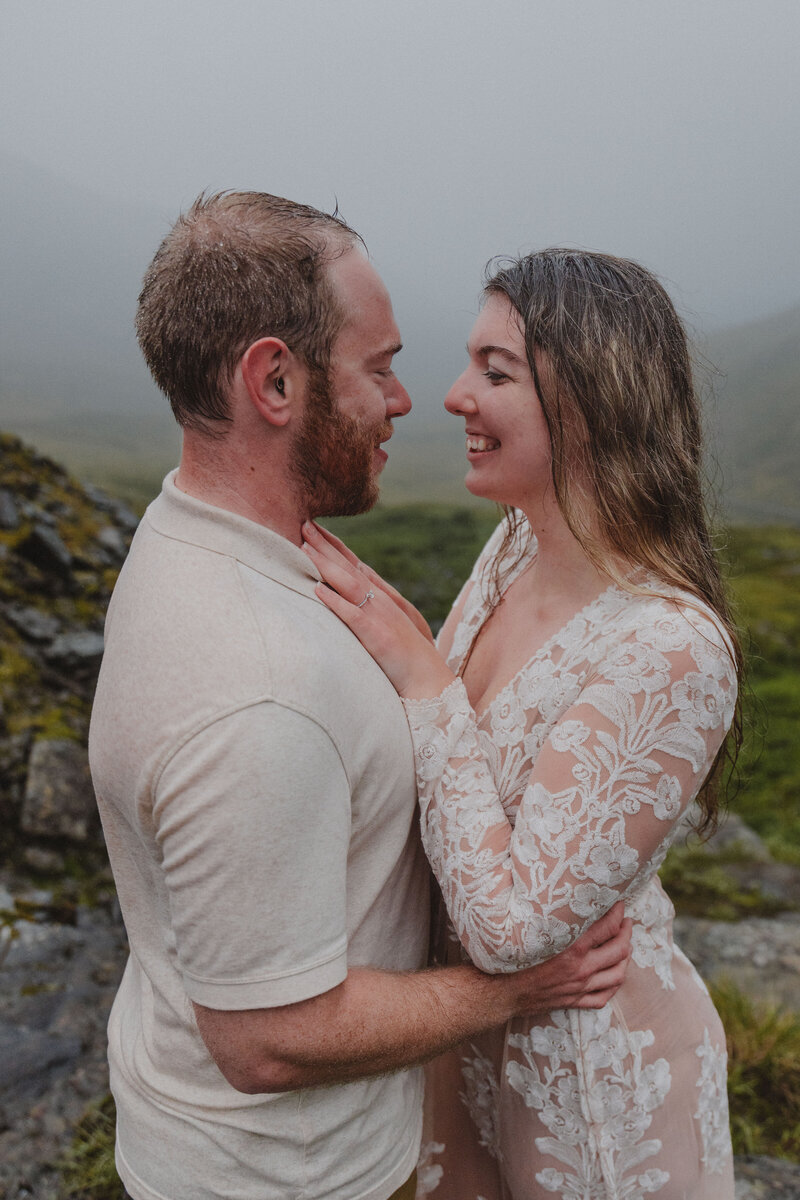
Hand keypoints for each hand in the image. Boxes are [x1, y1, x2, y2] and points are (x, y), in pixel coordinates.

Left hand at [302, 522, 454, 699]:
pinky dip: (335, 601)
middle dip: (326, 545)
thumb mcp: (390, 625)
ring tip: (304, 549)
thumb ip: (372, 608)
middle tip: (304, 524)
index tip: (315, 528)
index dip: (335, 546)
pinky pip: (352, 615)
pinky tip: (317, 590)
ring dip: (326, 565)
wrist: (427, 680)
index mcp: (382, 597)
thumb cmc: (406, 657)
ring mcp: (379, 616)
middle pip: (349, 566)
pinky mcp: (376, 635)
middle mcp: (381, 600)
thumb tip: (347, 594)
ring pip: (348, 583)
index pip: (354, 564)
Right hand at [502, 902, 631, 1014]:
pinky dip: (613, 985)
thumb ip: (557, 920)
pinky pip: (604, 996)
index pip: (607, 928)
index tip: (619, 904)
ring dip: (625, 958)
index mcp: (572, 950)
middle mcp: (581, 969)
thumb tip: (570, 900)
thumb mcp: (537, 933)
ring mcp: (581, 987)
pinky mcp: (575, 1002)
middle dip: (627, 933)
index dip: (617, 914)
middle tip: (626, 922)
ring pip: (618, 974)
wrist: (503, 992)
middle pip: (619, 950)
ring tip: (625, 946)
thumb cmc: (516, 958)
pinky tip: (613, 974)